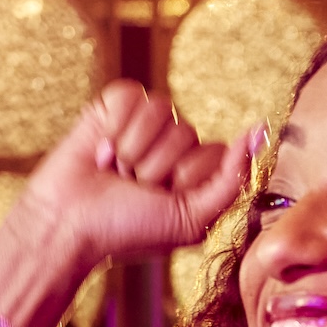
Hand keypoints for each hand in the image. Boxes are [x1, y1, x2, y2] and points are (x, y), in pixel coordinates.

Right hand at [18, 81, 257, 275]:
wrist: (67, 225)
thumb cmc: (124, 230)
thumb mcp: (189, 218)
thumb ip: (231, 179)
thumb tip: (259, 130)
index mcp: (193, 172)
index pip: (216, 151)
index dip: (188, 177)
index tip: (163, 200)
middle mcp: (171, 145)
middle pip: (186, 132)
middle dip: (155, 166)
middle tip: (130, 188)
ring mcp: (142, 124)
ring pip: (160, 111)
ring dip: (132, 149)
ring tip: (113, 171)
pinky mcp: (112, 107)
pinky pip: (132, 96)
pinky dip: (114, 127)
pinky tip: (100, 151)